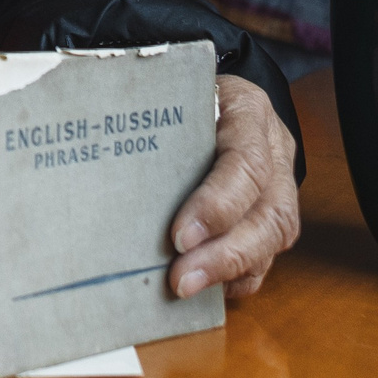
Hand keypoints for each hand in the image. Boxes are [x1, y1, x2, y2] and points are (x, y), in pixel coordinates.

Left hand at [170, 77, 301, 301]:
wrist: (209, 88)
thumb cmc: (181, 90)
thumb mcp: (169, 87)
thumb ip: (150, 116)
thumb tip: (97, 150)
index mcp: (247, 110)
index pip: (245, 162)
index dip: (217, 204)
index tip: (179, 236)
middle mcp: (274, 149)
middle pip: (268, 211)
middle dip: (225, 253)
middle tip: (181, 279)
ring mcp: (281, 183)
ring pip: (274, 236)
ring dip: (230, 270)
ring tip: (186, 288)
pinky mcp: (275, 211)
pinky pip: (269, 253)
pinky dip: (239, 276)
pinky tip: (207, 289)